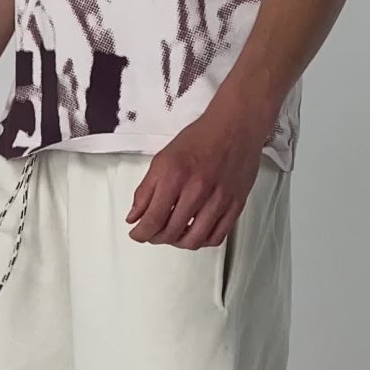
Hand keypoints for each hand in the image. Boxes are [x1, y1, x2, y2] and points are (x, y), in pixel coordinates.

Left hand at [124, 110, 264, 248]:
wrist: (235, 127)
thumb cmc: (200, 139)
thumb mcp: (163, 159)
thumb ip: (145, 190)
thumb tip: (134, 216)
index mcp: (175, 176)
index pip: (153, 219)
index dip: (141, 233)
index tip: (137, 234)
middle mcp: (197, 189)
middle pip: (172, 233)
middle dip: (156, 238)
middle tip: (153, 233)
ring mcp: (219, 199)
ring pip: (195, 240)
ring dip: (178, 242)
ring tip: (173, 234)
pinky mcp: (236, 204)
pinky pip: (217, 236)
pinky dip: (202, 241)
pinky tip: (195, 232)